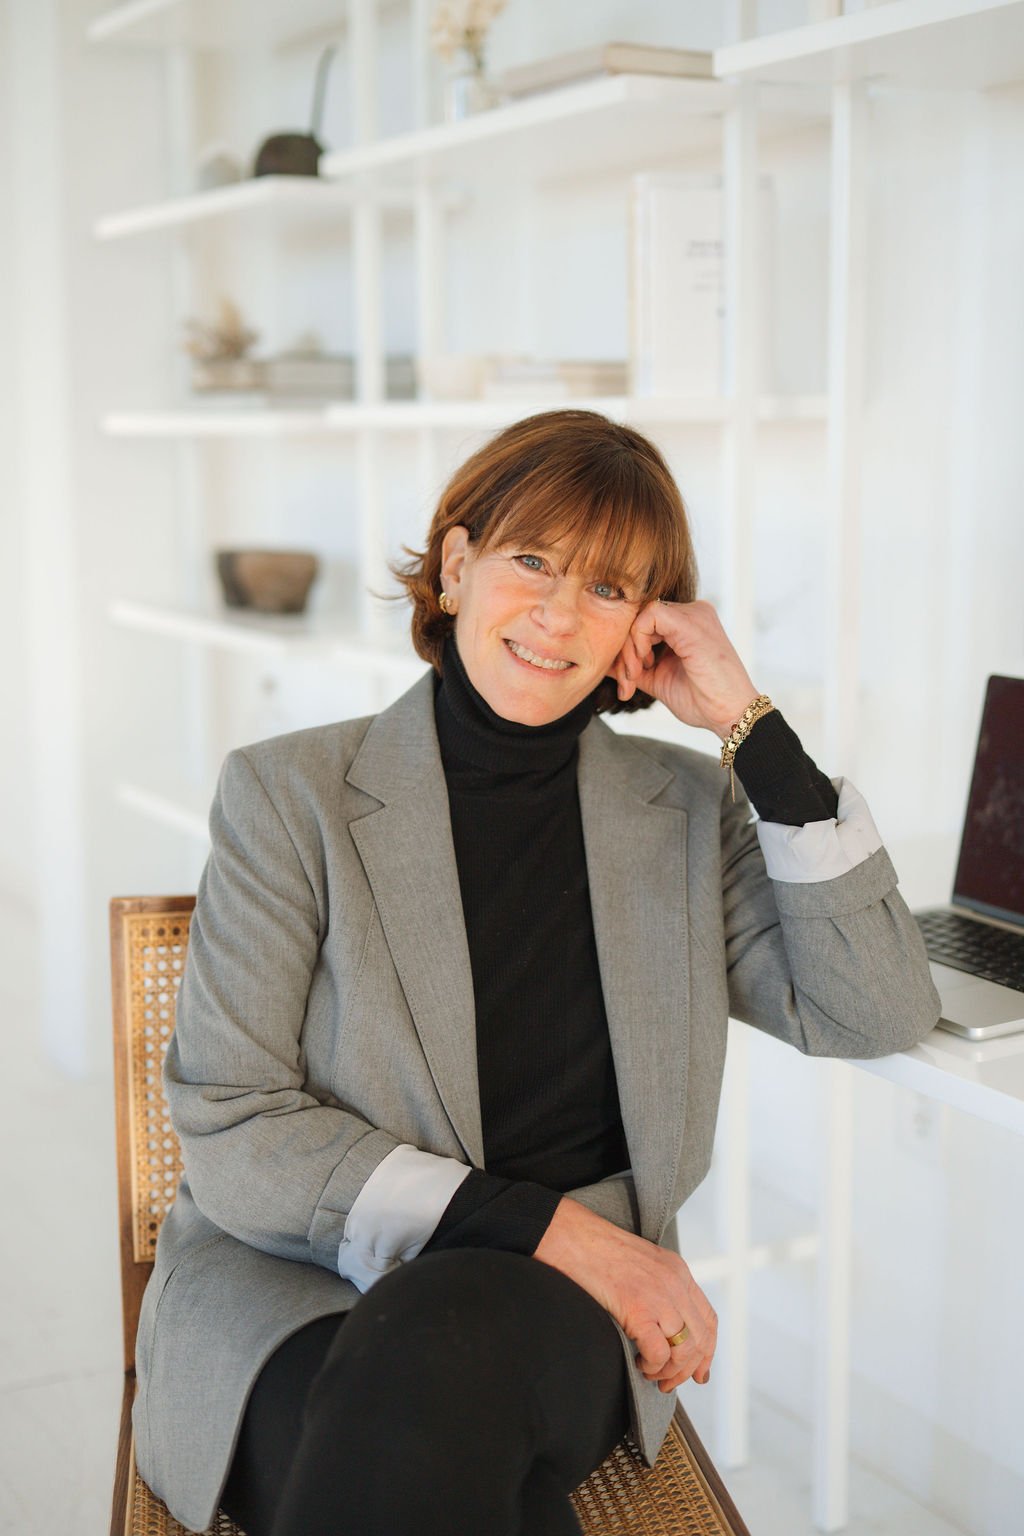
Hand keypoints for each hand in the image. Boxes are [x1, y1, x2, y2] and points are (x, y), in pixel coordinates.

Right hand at [534, 1198, 715, 1390]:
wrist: (573, 1237)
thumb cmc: (597, 1251)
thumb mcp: (642, 1263)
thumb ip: (659, 1287)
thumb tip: (664, 1327)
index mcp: (677, 1271)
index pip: (708, 1318)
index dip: (708, 1351)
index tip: (699, 1372)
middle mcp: (675, 1283)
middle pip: (700, 1339)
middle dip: (687, 1369)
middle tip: (668, 1382)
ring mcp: (658, 1296)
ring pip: (685, 1350)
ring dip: (669, 1371)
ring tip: (650, 1372)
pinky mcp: (638, 1309)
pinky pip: (660, 1353)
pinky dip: (652, 1366)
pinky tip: (639, 1363)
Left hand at [608, 599, 759, 739]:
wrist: (729, 716)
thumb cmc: (702, 700)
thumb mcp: (658, 679)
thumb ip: (633, 666)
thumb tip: (603, 661)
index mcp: (688, 623)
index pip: (644, 621)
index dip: (628, 648)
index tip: (629, 680)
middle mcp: (693, 613)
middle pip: (639, 616)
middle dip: (625, 650)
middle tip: (629, 681)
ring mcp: (694, 614)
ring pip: (640, 615)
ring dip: (629, 649)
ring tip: (634, 677)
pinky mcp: (690, 622)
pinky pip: (648, 616)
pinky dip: (637, 641)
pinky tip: (643, 664)